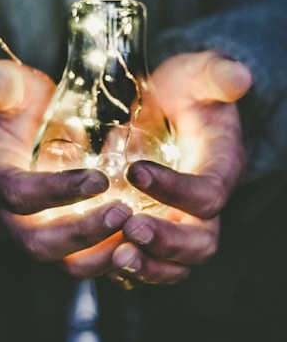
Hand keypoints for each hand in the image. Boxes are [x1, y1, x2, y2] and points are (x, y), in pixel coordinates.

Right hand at [0, 59, 131, 274]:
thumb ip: (4, 86)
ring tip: (140, 233)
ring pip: (66, 262)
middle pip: (41, 243)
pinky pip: (86, 261)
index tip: (99, 179)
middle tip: (124, 213)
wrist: (21, 134)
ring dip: (102, 254)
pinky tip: (143, 242)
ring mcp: (37, 232)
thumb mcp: (10, 91)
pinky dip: (113, 258)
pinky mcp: (62, 240)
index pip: (20, 195)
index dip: (57, 191)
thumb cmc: (19, 109)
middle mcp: (11, 216)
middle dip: (83, 233)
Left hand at [111, 51, 252, 285]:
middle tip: (130, 229)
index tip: (135, 171)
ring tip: (116, 257)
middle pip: (201, 242)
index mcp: (221, 168)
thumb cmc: (184, 89)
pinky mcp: (158, 226)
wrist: (167, 105)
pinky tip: (101, 257)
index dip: (176, 189)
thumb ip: (216, 74)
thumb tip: (240, 76)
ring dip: (149, 266)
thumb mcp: (198, 74)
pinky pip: (150, 261)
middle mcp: (205, 203)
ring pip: (177, 263)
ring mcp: (181, 219)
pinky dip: (130, 267)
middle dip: (167, 242)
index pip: (208, 193)